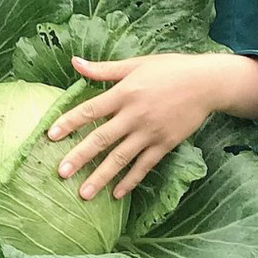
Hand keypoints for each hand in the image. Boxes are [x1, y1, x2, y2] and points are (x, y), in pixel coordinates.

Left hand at [46, 53, 257, 200]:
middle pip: (102, 139)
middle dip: (80, 157)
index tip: (50, 135)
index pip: (90, 110)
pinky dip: (131, 181)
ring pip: (121, 158)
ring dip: (101, 177)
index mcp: (124, 93)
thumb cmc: (169, 69)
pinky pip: (144, 166)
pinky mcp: (165, 144)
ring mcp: (150, 133)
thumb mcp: (135, 64)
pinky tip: (117, 194)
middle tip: (60, 173)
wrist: (207, 83)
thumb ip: (103, 69)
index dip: (69, 122)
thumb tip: (74, 62)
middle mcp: (135, 115)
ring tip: (83, 194)